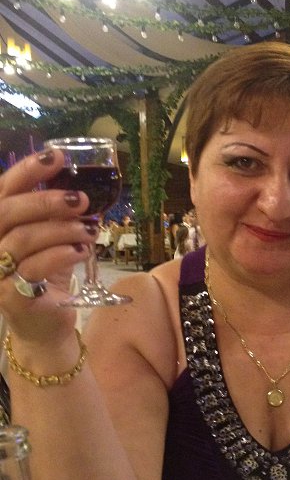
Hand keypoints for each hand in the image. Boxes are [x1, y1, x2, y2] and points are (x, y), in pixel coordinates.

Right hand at [0, 150, 90, 336]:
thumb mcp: (51, 239)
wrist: (44, 324)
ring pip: (23, 239)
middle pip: (9, 212)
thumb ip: (56, 216)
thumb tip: (81, 187)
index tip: (57, 155)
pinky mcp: (10, 297)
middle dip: (48, 201)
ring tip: (90, 229)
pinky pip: (34, 268)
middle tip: (81, 199)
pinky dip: (62, 255)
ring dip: (62, 230)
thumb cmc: (46, 275)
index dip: (27, 170)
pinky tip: (83, 251)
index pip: (4, 190)